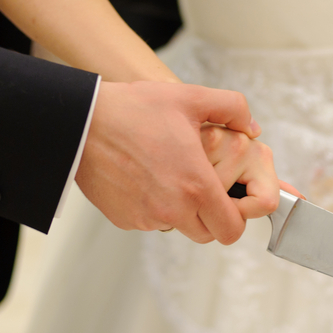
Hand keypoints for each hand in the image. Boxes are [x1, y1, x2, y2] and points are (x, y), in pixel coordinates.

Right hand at [76, 80, 275, 244]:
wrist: (80, 123)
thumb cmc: (133, 110)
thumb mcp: (190, 98)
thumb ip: (232, 109)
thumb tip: (252, 128)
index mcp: (195, 186)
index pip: (232, 229)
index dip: (237, 216)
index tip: (230, 198)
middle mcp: (172, 209)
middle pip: (208, 234)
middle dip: (212, 215)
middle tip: (203, 185)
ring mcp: (146, 218)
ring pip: (178, 227)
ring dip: (182, 210)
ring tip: (171, 174)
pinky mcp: (125, 219)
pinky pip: (150, 221)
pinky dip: (154, 207)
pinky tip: (146, 177)